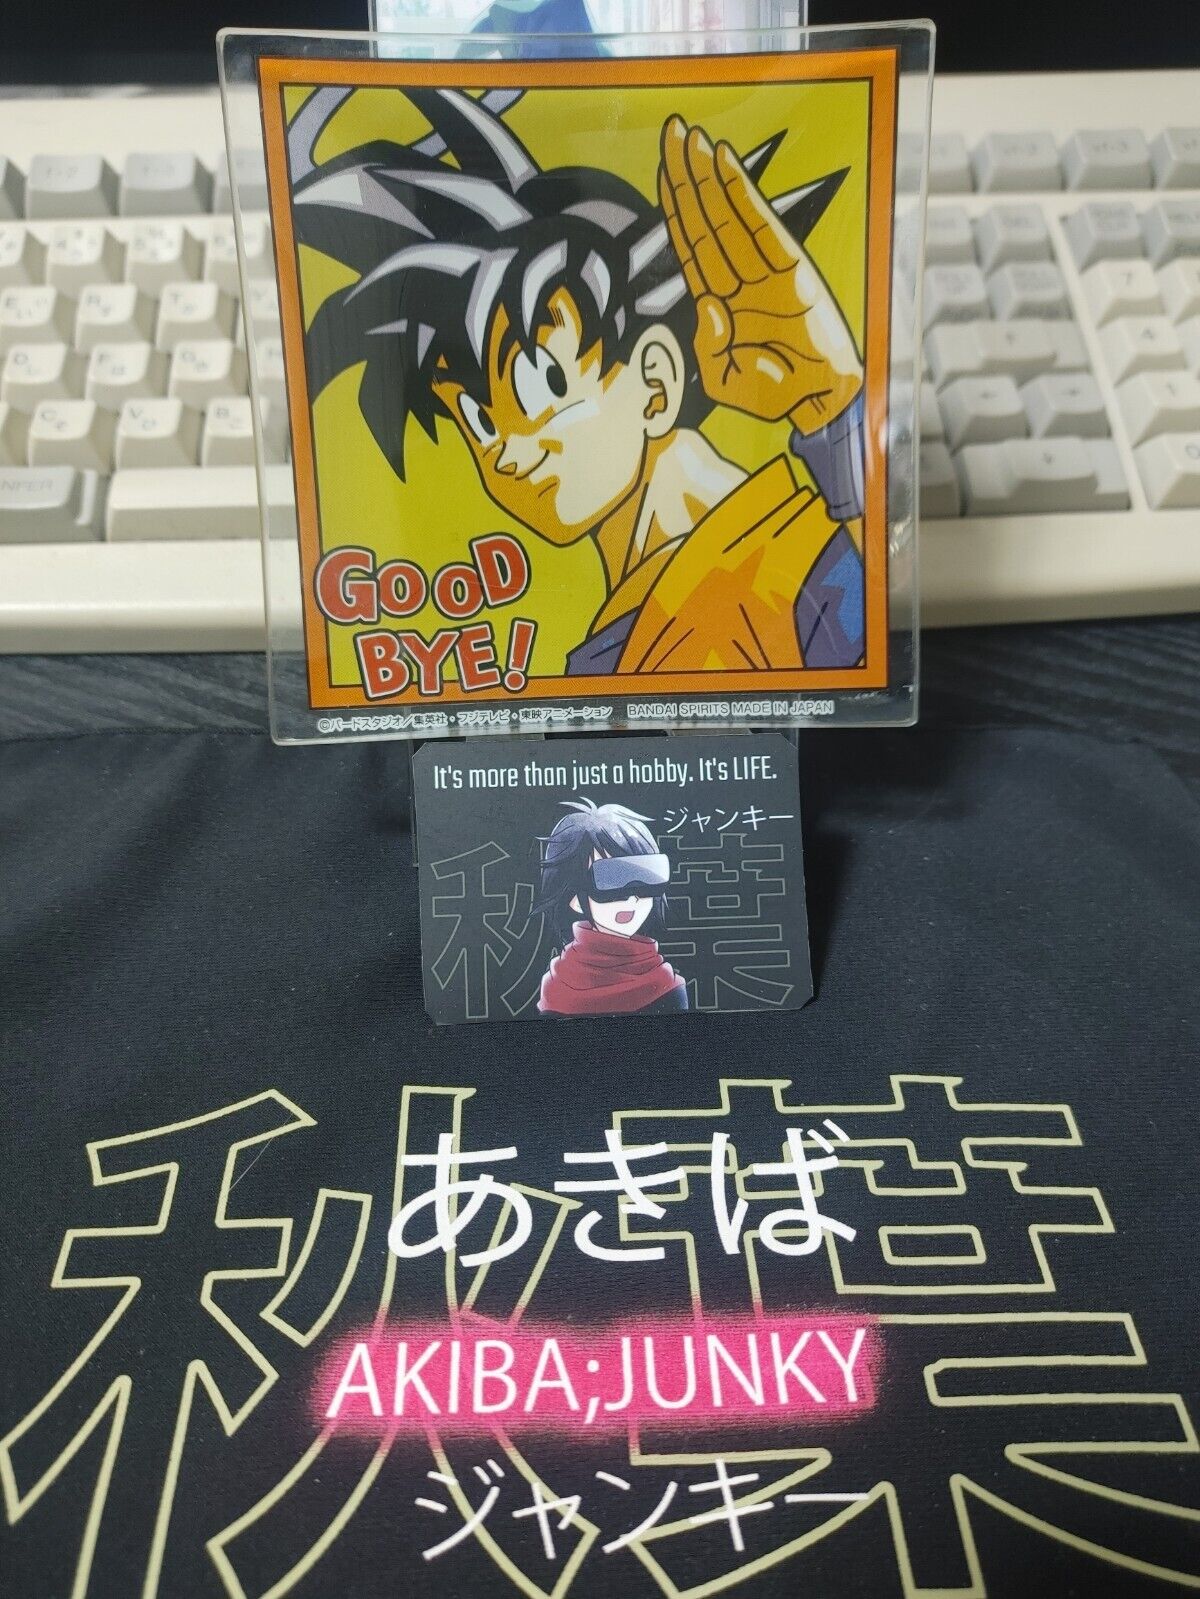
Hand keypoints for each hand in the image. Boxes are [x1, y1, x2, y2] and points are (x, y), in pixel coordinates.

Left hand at [658, 115, 862, 435]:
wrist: (820, 402)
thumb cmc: (775, 394)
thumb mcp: (725, 381)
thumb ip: (711, 349)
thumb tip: (709, 307)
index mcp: (721, 302)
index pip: (692, 244)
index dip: (678, 206)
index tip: (666, 167)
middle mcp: (740, 278)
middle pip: (705, 219)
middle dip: (688, 176)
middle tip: (671, 131)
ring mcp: (765, 271)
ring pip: (727, 215)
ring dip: (708, 175)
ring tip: (691, 138)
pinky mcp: (791, 269)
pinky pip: (760, 225)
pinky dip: (741, 193)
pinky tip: (726, 164)